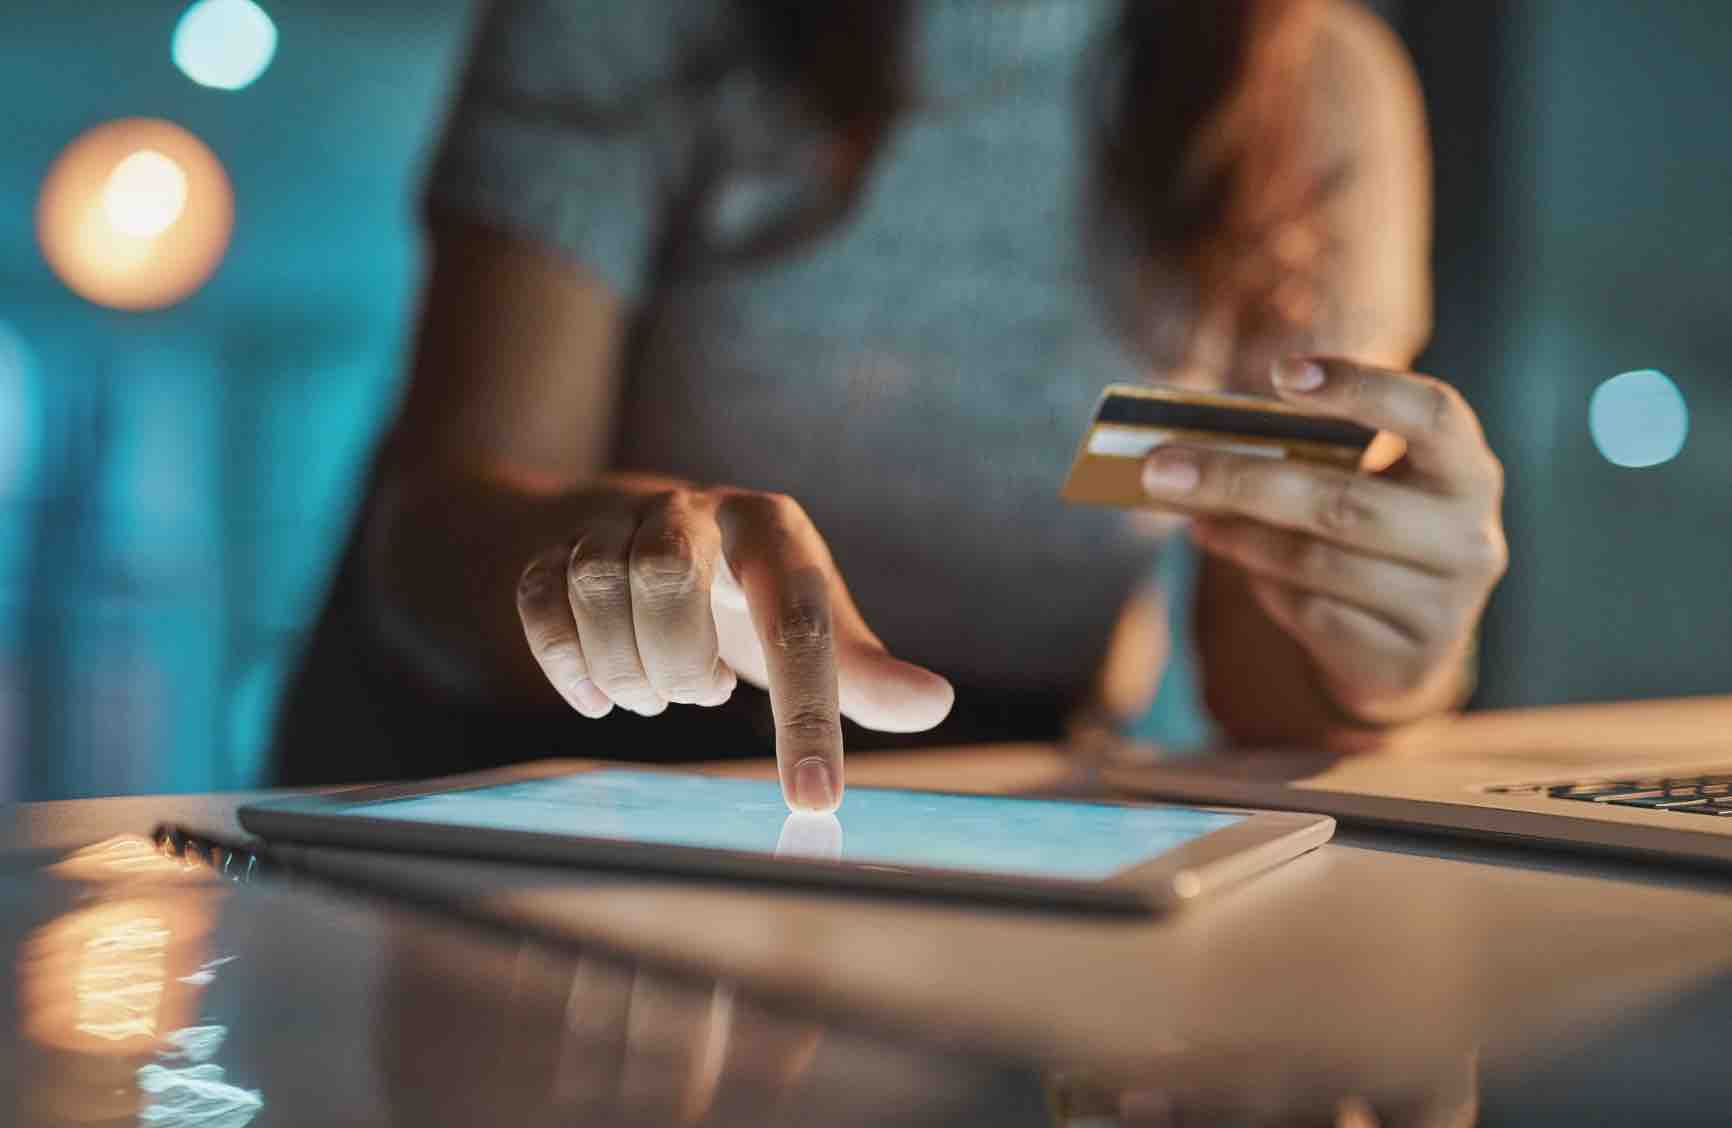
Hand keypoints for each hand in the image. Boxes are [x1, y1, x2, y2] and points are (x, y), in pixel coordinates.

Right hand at [514, 485, 953, 809]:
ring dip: (627, 669)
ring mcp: (611, 525)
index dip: (806, 712)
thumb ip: (860, 669)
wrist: (639, 530)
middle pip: (664, 574)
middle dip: (680, 662)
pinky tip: (601, 697)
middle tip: (702, 693)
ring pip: (596, 587)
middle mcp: (689, 510)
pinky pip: (539, 603)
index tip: (814, 799)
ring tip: (660, 693)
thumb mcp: (806, 622)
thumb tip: (934, 704)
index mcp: (768, 527)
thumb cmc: (741, 592)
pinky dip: (568, 665)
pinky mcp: (550, 550)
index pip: (792, 615)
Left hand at [1139, 357, 1506, 723]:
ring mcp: (1444, 604)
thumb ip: (1306, 456)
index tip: (1283, 373)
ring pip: (1317, 562)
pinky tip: (1238, 560)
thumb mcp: (1360, 483)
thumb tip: (1193, 445)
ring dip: (1239, 535)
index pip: (1432, 414)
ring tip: (1192, 514)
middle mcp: (1470, 535)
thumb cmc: (1370, 530)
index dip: (1362, 389)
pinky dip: (1264, 583)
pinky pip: (1311, 613)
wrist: (1407, 642)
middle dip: (1242, 480)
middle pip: (1343, 502)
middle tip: (1162, 467)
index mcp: (1466, 468)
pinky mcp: (1406, 657)